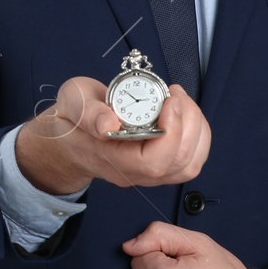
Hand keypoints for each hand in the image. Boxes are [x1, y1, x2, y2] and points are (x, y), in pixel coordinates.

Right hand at [15, 76, 209, 193]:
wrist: (69, 136)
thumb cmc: (71, 117)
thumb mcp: (72, 103)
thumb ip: (88, 113)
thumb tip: (110, 124)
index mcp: (112, 159)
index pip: (152, 162)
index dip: (171, 131)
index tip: (169, 100)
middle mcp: (134, 173)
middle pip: (178, 164)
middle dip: (188, 124)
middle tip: (175, 94)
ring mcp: (149, 174)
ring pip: (189, 165)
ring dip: (197, 130)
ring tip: (182, 101)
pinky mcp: (160, 166)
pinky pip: (190, 160)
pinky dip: (198, 136)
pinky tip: (185, 114)